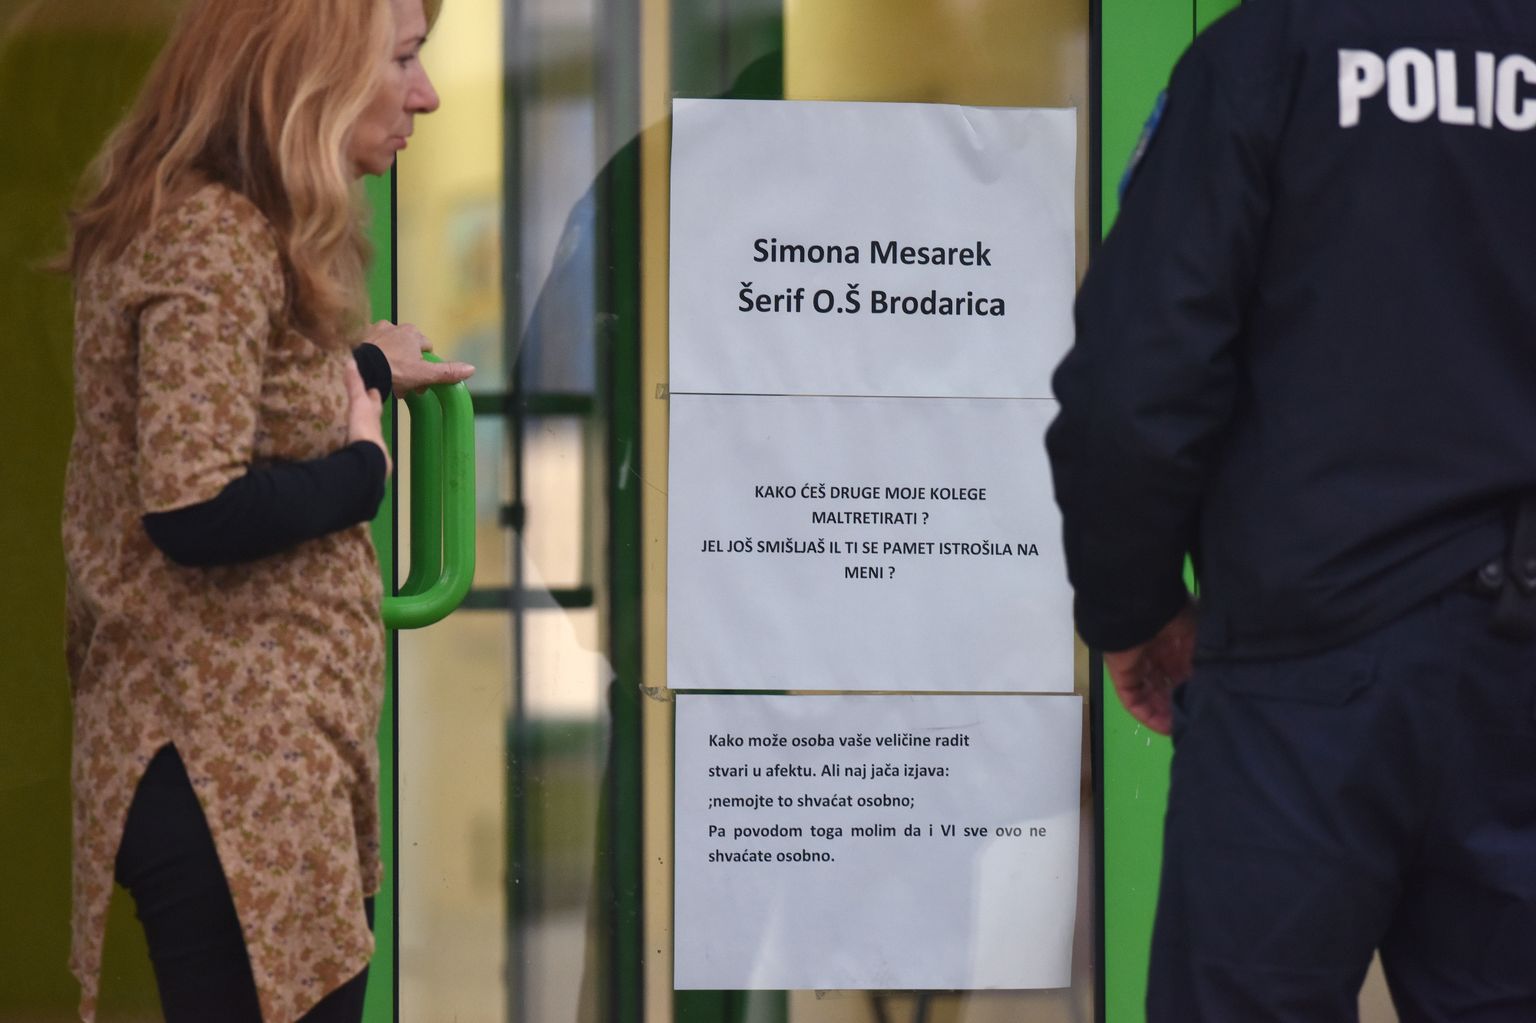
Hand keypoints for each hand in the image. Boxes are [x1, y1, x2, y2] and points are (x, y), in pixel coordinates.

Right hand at [345, 360, 391, 476]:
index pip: (375, 400)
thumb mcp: (358, 402)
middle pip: (372, 415)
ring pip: (365, 430)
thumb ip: (354, 384)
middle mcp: (374, 427)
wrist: (368, 457)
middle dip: (368, 409)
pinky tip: (346, 440)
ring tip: (350, 420)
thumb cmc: (365, 426)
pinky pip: (356, 443)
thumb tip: (351, 361)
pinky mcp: (362, 453)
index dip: (373, 393)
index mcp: (374, 413)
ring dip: (360, 425)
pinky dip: (352, 439)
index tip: (372, 388)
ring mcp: (369, 441)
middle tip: (360, 403)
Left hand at [363, 320, 474, 393]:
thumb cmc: (394, 370)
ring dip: (390, 359)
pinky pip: (371, 346)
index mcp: (413, 333)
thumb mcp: (423, 374)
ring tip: (386, 377)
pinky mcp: (360, 336)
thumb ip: (446, 371)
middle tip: (403, 383)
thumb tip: (471, 369)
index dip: (425, 364)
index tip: (420, 379)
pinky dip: (374, 355)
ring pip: (389, 346)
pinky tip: (373, 368)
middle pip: (407, 347)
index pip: (426, 347)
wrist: (361, 368)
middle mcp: (395, 326)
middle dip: (407, 364)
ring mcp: (376, 330)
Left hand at [1102, 602, 1197, 734]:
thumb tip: (1211, 687)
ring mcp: (1137, 664)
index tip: (1207, 706)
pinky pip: (1133, 699)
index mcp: (1174, 642)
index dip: (1193, 690)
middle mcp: (1155, 654)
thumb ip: (1203, 663)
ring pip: (1150, 695)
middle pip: (1166, 686)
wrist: (1141, 605)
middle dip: (1179, 705)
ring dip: (1164, 714)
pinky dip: (1147, 715)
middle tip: (1195, 722)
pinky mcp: (1122, 673)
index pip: (1183, 672)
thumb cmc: (1175, 617)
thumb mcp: (1199, 640)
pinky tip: (1164, 727)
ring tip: (1181, 729)